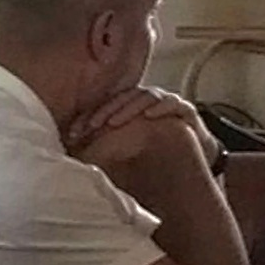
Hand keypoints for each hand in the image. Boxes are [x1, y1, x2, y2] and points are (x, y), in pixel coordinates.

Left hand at [67, 87, 219, 168]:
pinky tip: (149, 116)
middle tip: (91, 126)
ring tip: (113, 122)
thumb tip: (72, 168)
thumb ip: (102, 157)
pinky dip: (162, 107)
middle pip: (122, 98)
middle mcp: (146, 105)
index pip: (104, 107)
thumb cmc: (155, 163)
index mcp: (128, 112)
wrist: (192, 164)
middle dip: (104, 110)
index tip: (74, 133)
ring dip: (129, 108)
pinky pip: (174, 104)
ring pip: (146, 96)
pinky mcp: (186, 112)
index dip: (88, 117)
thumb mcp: (122, 161)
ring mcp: (166, 105)